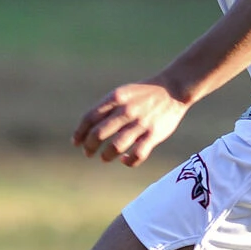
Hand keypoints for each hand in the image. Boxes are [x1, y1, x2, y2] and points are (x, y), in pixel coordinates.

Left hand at [72, 80, 189, 165]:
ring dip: (106, 156)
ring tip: (104, 158)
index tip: (76, 142)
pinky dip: (128, 161)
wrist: (174, 88)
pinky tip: (125, 160)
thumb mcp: (123, 92)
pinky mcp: (154, 135)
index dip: (80, 132)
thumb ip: (107, 107)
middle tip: (88, 152)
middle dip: (90, 146)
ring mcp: (140, 123)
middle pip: (99, 134)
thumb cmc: (145, 93)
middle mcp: (126, 110)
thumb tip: (89, 127)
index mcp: (116, 98)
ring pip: (116, 147)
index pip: (90, 118)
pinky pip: (137, 155)